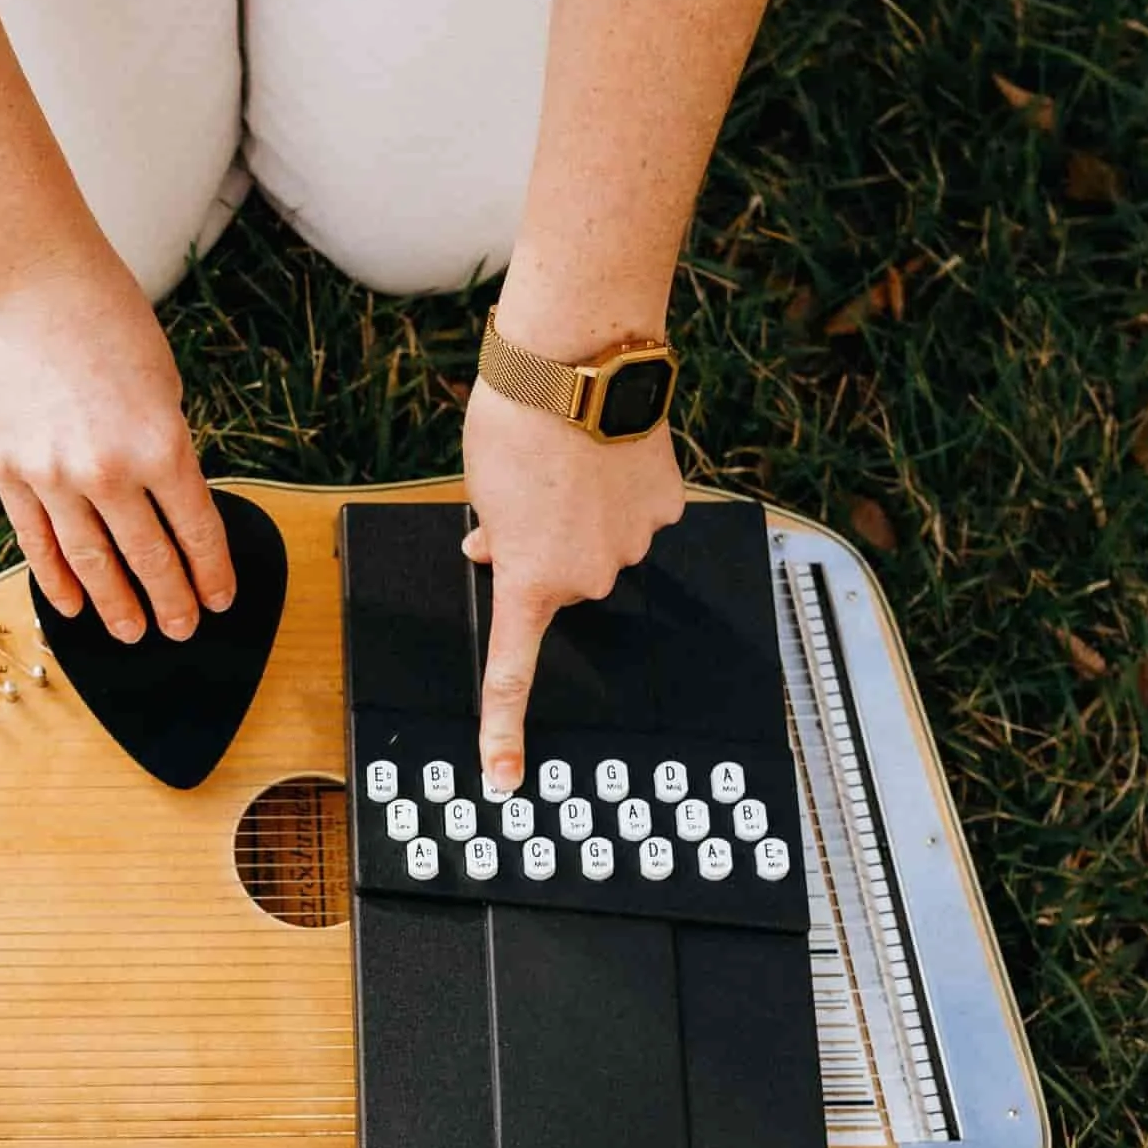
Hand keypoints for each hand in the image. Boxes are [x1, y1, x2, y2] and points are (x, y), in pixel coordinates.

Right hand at [0, 252, 233, 641]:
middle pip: (148, 559)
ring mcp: (52, 476)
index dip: (212, 573)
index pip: (197, 532)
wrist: (28, 278)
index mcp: (161, 444)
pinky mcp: (8, 470)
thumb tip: (166, 501)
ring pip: (91, 563)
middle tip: (181, 628)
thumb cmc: (104, 315)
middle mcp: (107, 470)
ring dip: (116, 605)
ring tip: (132, 632)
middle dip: (171, 601)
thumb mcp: (161, 383)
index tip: (219, 599)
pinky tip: (73, 606)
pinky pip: (36, 542)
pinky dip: (56, 580)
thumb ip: (164, 445)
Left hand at [462, 380, 684, 791]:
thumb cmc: (516, 425)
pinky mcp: (667, 506)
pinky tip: (609, 453)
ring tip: (569, 460)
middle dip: (543, 550)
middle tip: (527, 496)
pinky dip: (624, 493)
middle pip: (564, 580)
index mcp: (531, 583)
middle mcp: (589, 577)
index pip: (513, 674)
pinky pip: (640, 513)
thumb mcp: (479, 491)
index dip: (504, 731)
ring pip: (605, 547)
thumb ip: (493, 537)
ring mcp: (636, 543)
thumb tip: (498, 548)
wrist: (578, 368)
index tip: (504, 779)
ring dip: (585, 518)